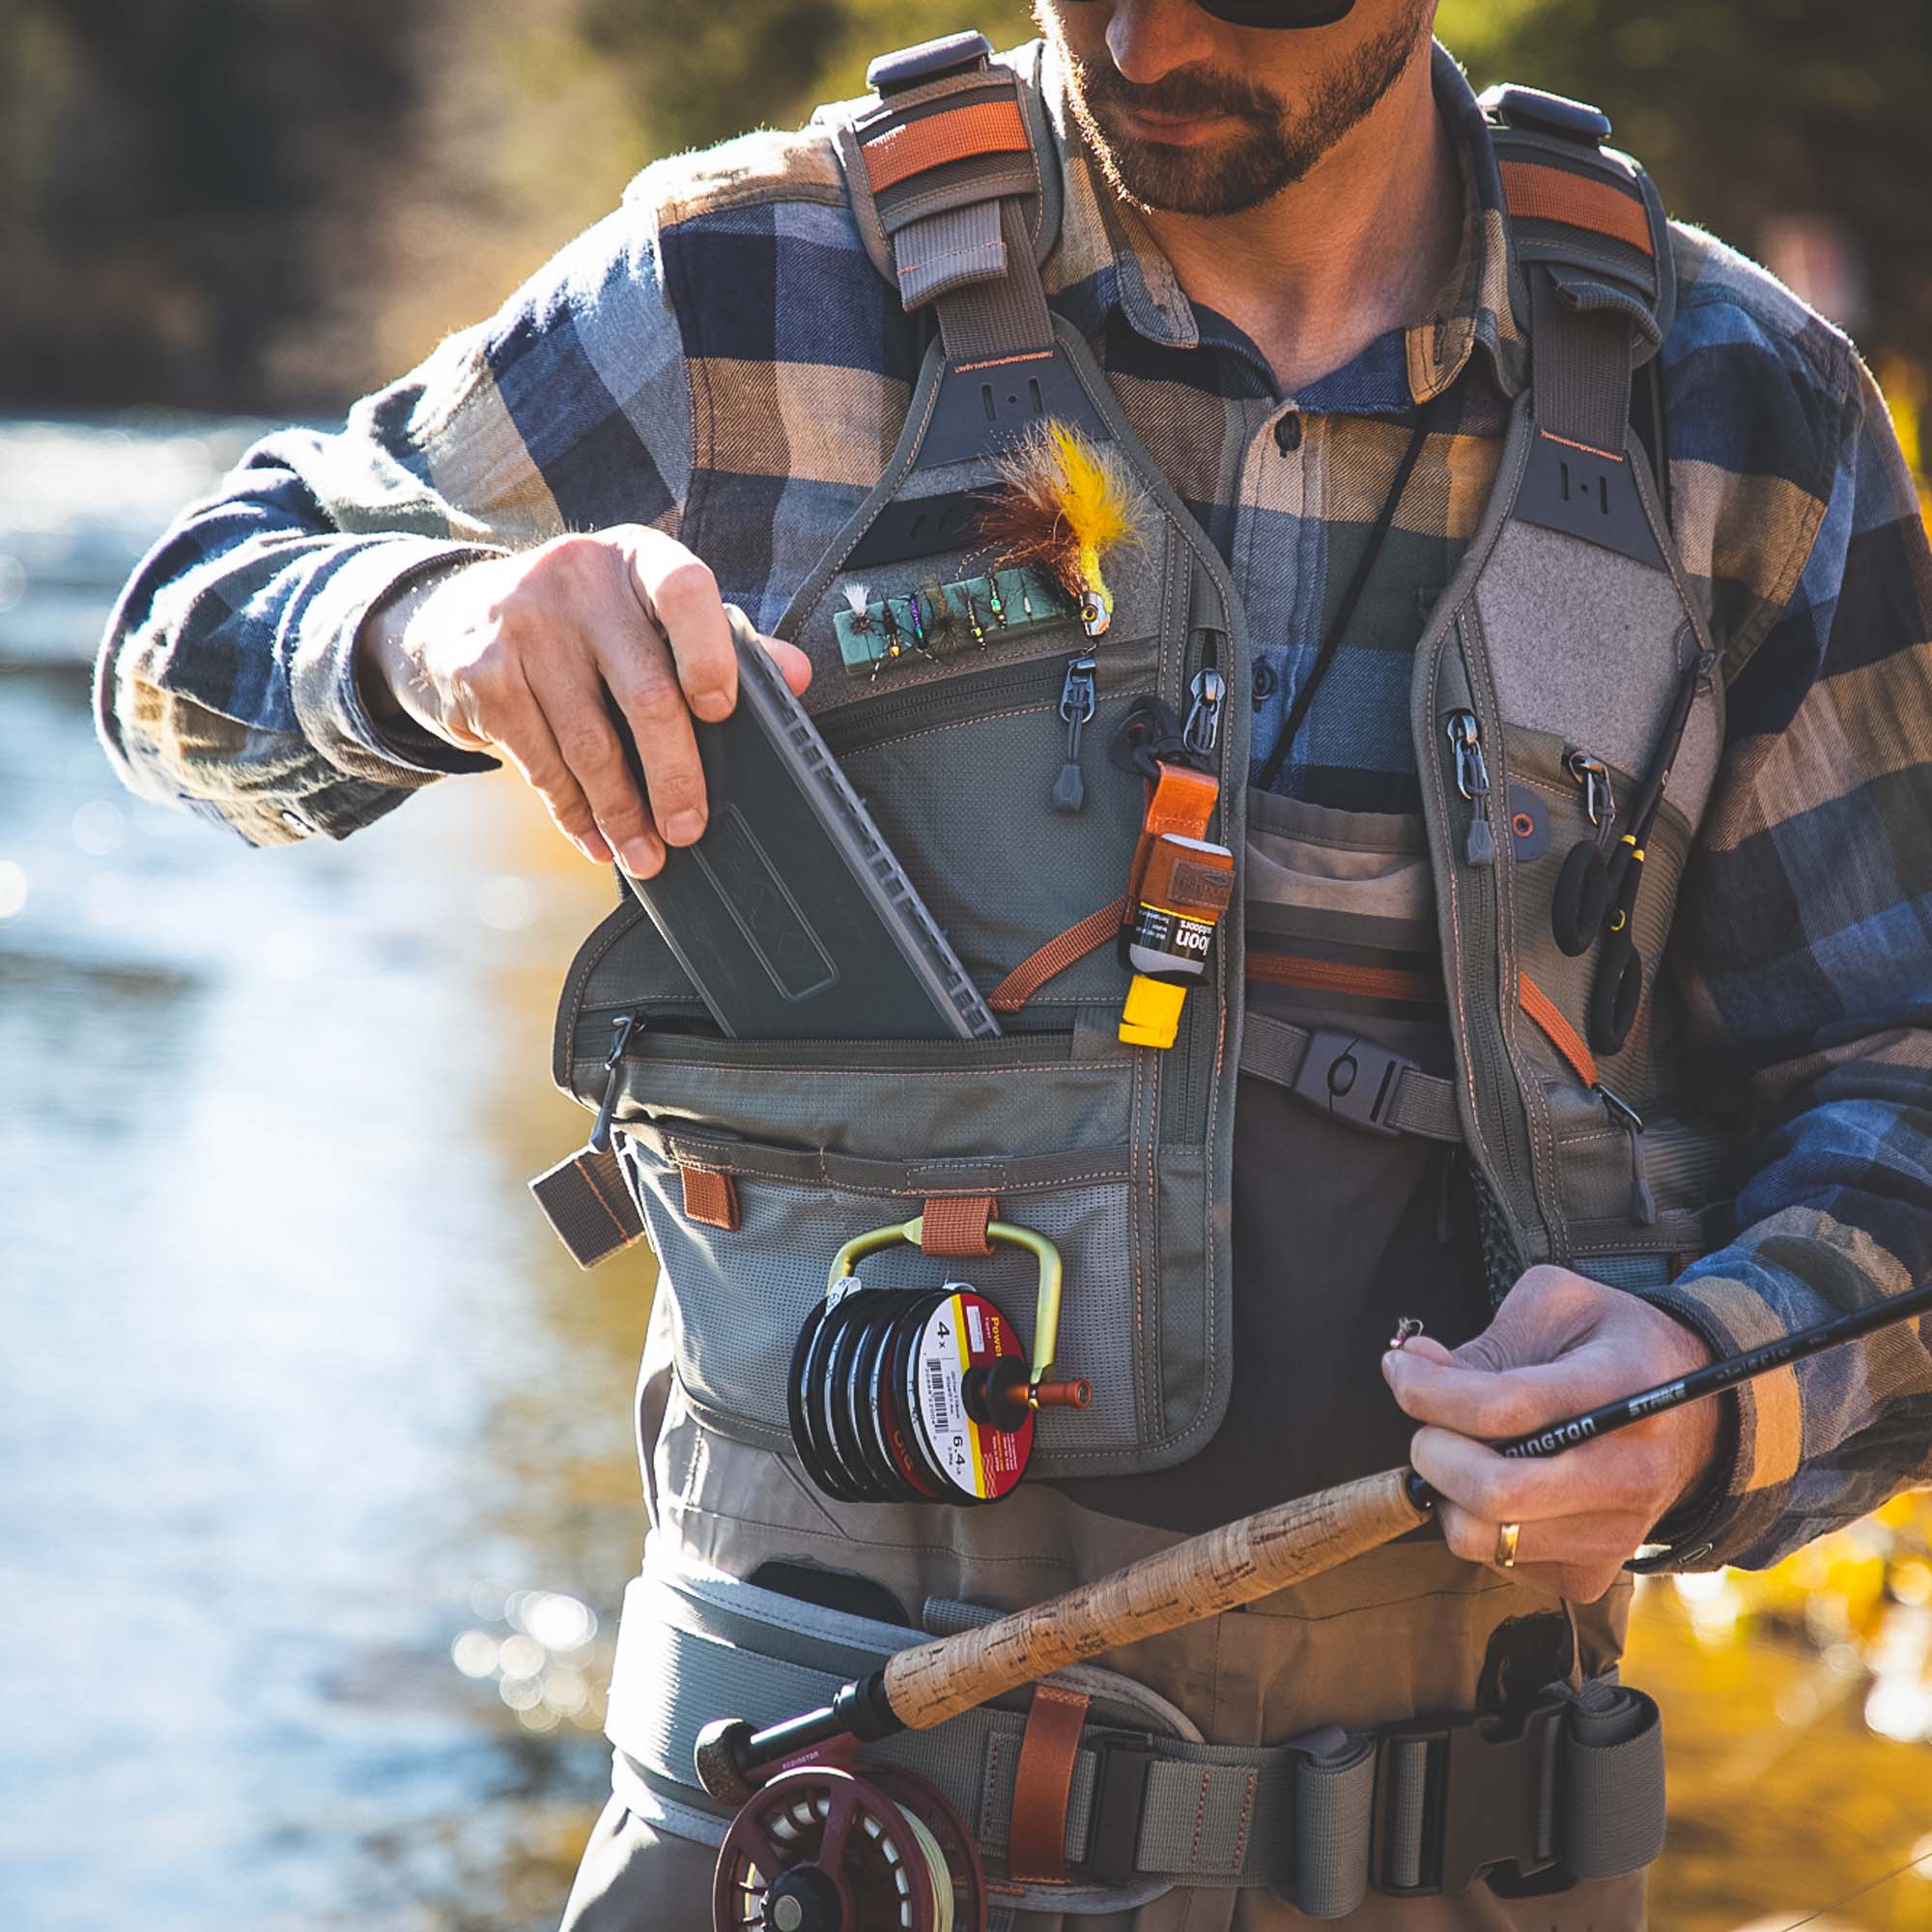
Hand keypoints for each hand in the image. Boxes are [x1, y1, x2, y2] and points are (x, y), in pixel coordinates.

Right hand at [355, 527, 811, 876]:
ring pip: (589, 743)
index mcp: (636, 556)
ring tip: (646, 855)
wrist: (453, 612)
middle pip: (644, 693)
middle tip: (690, 828)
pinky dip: (574, 813)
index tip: (721, 712)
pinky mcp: (481, 673)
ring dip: (623, 813)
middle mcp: (576, 579)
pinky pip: (541, 764)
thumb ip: (723, 640)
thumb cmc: (585, 620)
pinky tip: (596, 839)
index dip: (710, 654)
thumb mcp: (648, 610)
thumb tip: (796, 674)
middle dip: (674, 776)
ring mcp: (521, 624)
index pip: (684, 590)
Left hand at [1381, 1265, 1720, 1601]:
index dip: (1428, 1390)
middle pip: (1491, 1490)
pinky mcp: (1591, 1574)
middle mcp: (1627, 1472)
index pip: (1503, 1408)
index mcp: (1621, 1389)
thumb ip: (1486, 1338)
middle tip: (1427, 1421)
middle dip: (1431, 1449)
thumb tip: (1412, 1364)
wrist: (1695, 1422)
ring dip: (1446, 1490)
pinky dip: (1474, 1520)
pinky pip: (1496, 1560)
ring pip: (1482, 1536)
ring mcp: (1614, 1534)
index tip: (1400, 1368)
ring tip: (1463, 1451)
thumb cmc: (1613, 1349)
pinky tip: (1498, 1482)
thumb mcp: (1560, 1305)